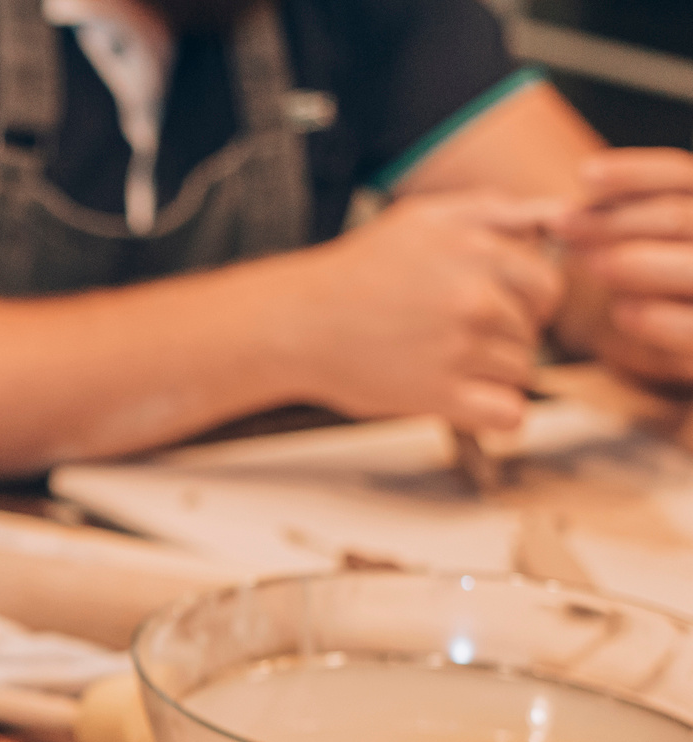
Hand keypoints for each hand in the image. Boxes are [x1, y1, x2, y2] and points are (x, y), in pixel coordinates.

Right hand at [284, 191, 566, 430]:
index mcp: (479, 250)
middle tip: (464, 336)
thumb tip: (563, 214)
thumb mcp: (424, 218)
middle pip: (536, 329)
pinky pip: (508, 413)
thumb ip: (495, 210)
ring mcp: (460, 348)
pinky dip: (496, 413)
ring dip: (494, 373)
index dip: (526, 298)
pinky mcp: (440, 395)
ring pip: (522, 370)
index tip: (492, 306)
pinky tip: (467, 401)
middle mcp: (475, 297)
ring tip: (445, 362)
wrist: (295, 323)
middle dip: (511, 334)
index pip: (548, 284)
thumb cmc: (356, 272)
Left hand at [560, 149, 692, 386]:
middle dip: (616, 219)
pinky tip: (624, 315)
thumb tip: (577, 211)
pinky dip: (663, 319)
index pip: (686, 178)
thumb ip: (639, 236)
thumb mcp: (664, 269)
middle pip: (684, 217)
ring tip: (587, 265)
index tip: (583, 176)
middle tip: (560, 227)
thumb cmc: (681, 323)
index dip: (637, 173)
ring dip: (638, 261)